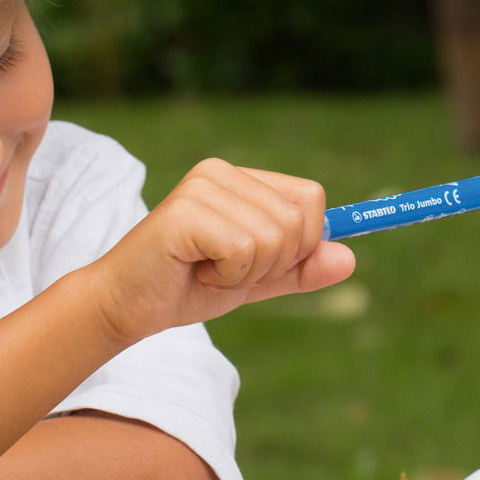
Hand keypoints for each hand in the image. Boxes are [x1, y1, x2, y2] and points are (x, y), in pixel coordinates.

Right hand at [97, 159, 355, 344]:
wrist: (129, 306)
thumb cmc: (186, 287)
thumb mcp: (256, 279)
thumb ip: (300, 269)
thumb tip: (350, 258)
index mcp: (241, 179)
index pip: (311, 199)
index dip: (303, 243)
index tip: (263, 264)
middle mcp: (222, 172)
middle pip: (298, 223)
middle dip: (273, 264)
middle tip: (227, 271)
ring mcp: (203, 187)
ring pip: (274, 238)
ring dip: (246, 274)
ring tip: (207, 271)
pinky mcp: (186, 212)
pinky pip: (244, 251)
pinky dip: (227, 277)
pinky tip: (195, 272)